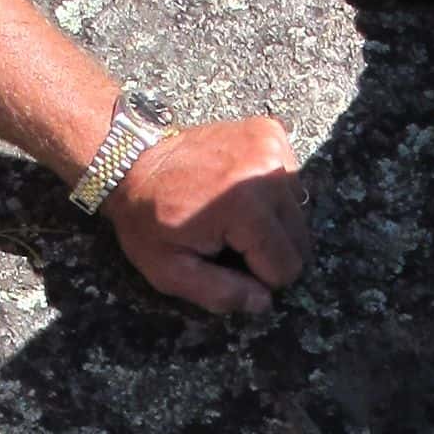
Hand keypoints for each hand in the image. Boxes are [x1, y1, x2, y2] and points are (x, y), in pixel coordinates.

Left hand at [108, 115, 309, 318]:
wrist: (133, 161)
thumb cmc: (147, 219)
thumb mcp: (171, 271)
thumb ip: (220, 294)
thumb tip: (264, 302)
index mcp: (245, 207)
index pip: (286, 268)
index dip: (258, 277)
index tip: (227, 261)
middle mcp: (266, 171)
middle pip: (299, 240)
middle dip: (268, 249)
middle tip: (229, 239)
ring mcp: (271, 146)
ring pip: (299, 211)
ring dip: (272, 221)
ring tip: (233, 214)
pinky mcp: (270, 131)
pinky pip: (292, 180)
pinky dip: (271, 192)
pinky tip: (239, 190)